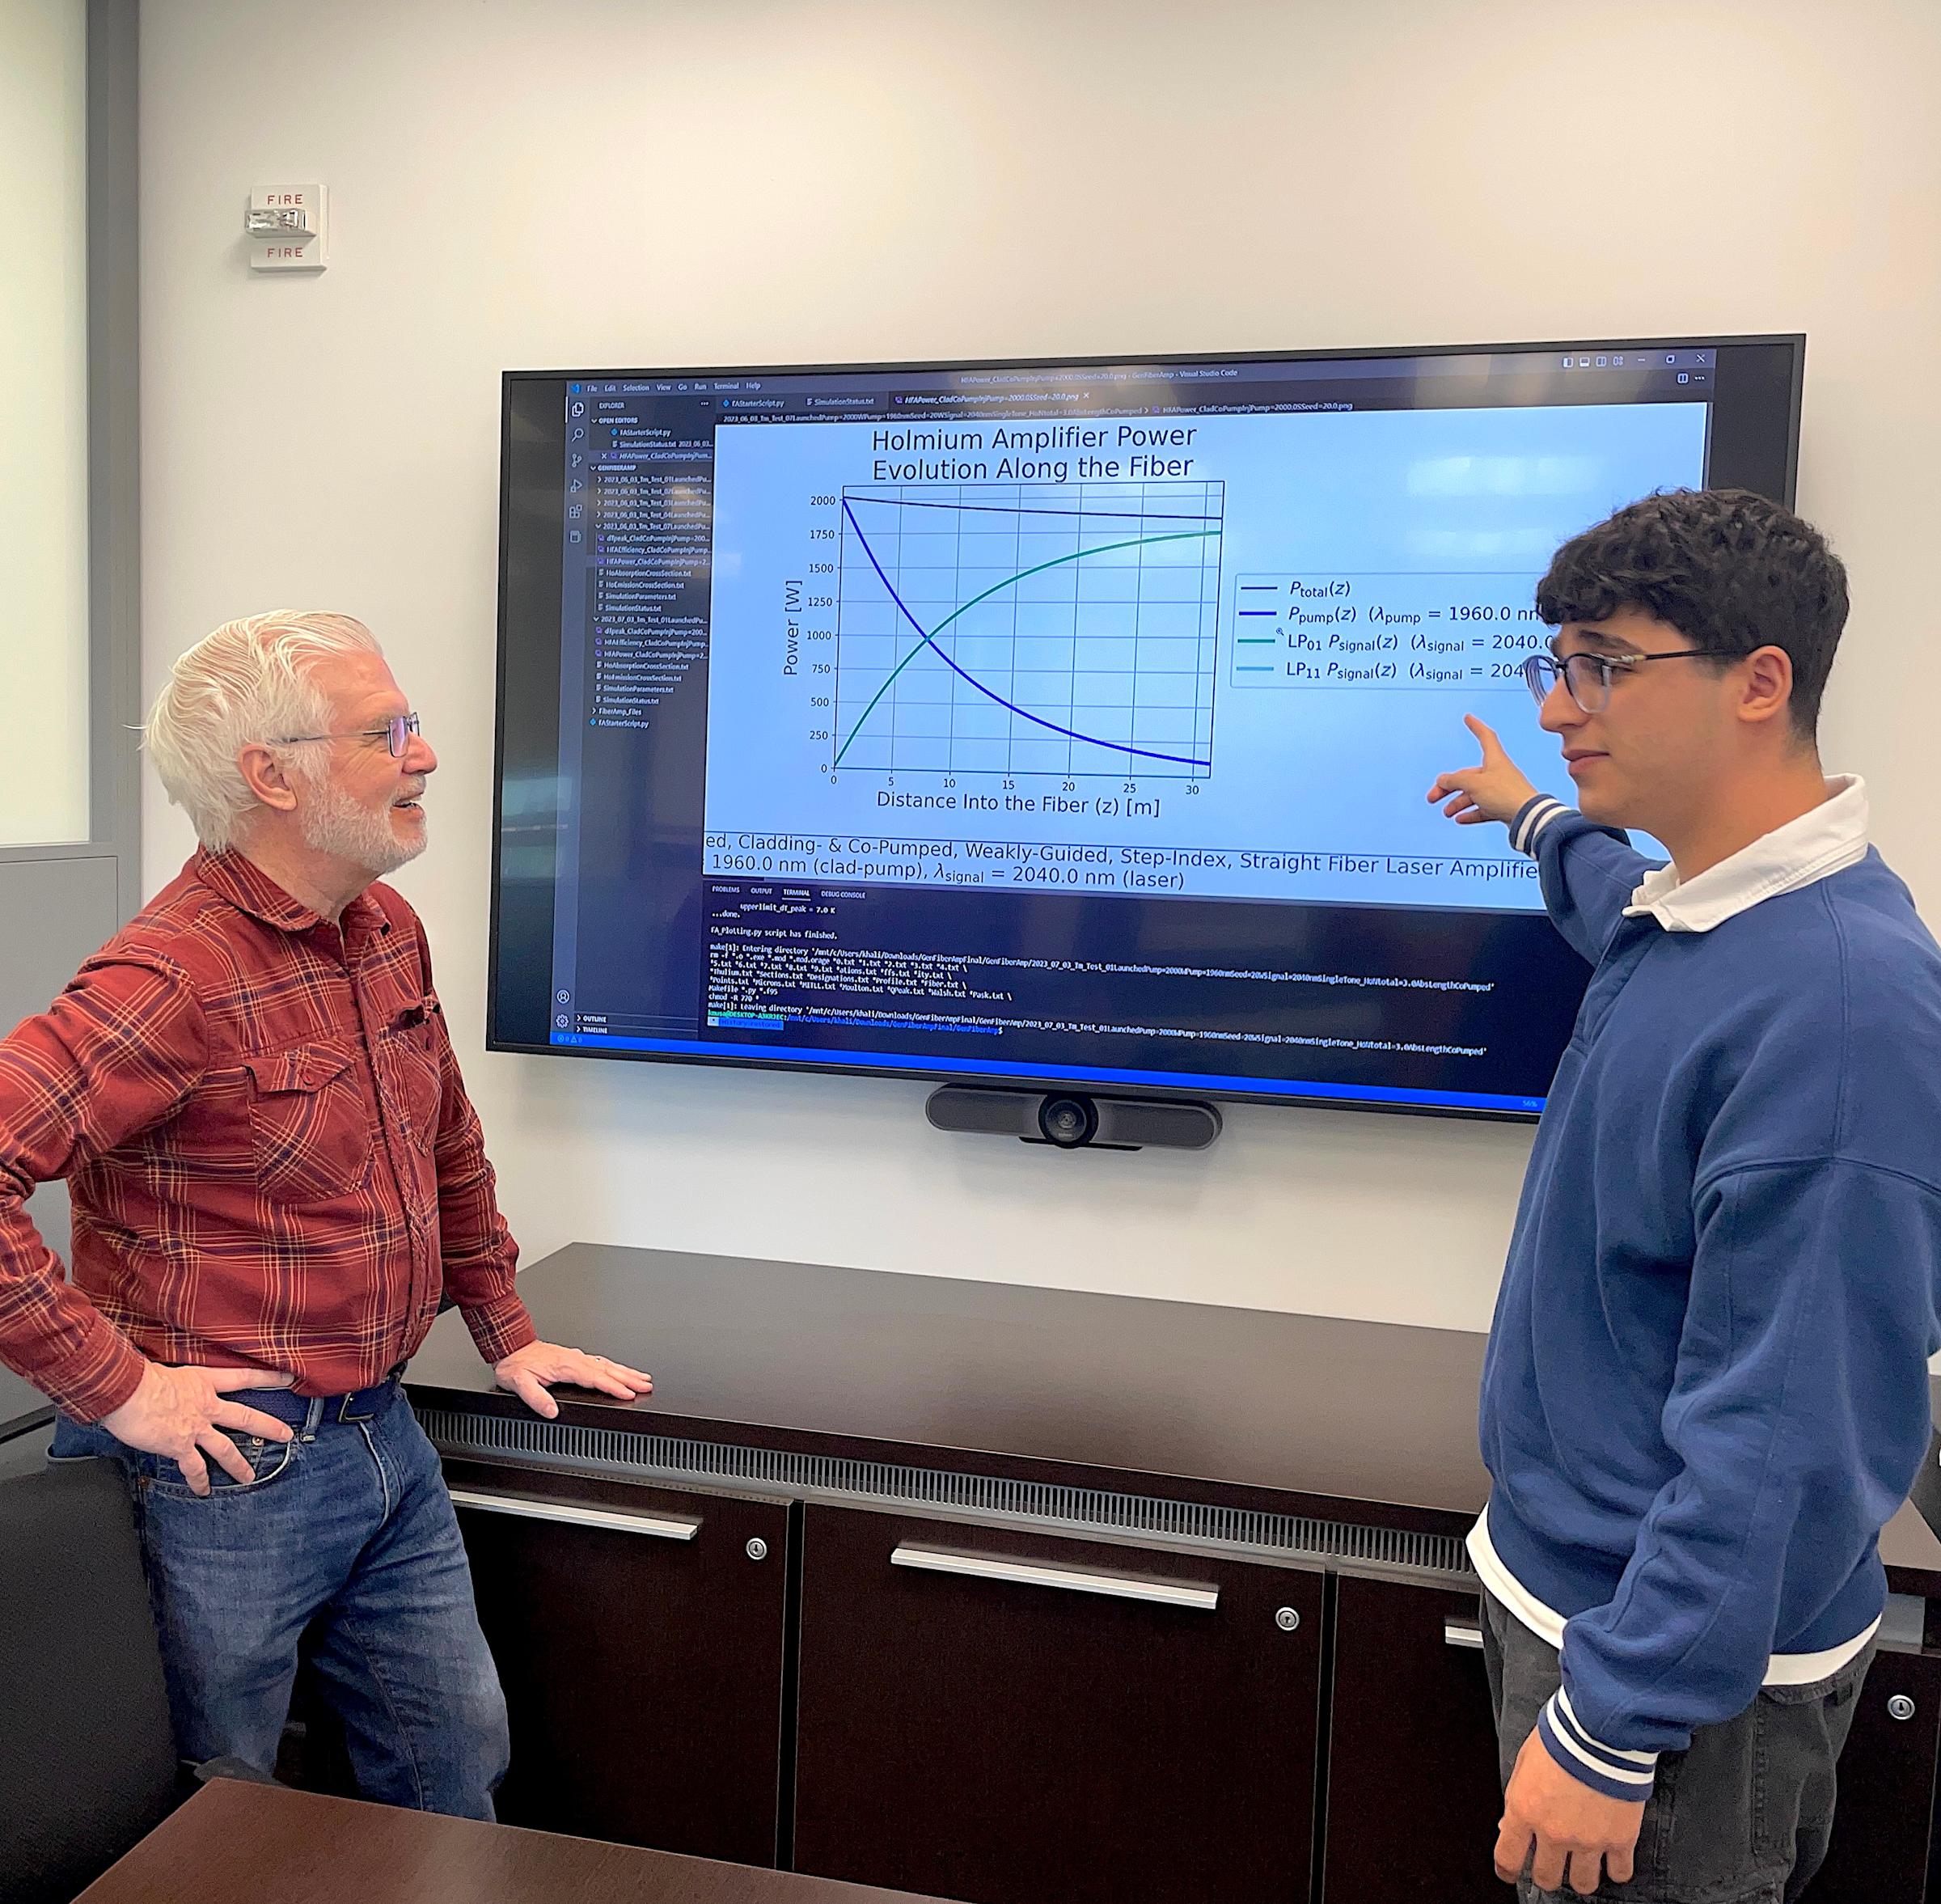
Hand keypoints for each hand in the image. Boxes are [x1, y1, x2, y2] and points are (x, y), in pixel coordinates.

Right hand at [99, 1361, 296, 1496]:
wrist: (127, 1390)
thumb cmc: (137, 1376)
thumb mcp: (163, 1369)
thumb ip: (171, 1380)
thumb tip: (159, 1382)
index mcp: (203, 1382)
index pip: (243, 1377)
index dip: (267, 1377)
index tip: (288, 1378)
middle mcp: (205, 1405)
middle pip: (245, 1417)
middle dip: (268, 1427)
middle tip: (286, 1435)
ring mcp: (196, 1427)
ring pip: (226, 1448)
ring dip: (238, 1465)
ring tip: (249, 1476)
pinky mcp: (180, 1446)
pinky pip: (195, 1468)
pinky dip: (199, 1481)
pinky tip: (203, 1490)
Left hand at [493, 1340, 652, 1418]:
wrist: (510, 1346)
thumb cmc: (515, 1365)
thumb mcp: (519, 1383)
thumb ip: (536, 1398)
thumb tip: (552, 1411)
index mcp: (565, 1366)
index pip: (596, 1378)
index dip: (614, 1387)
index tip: (629, 1393)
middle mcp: (574, 1359)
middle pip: (608, 1369)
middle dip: (629, 1378)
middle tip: (646, 1385)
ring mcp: (576, 1357)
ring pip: (607, 1364)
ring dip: (626, 1372)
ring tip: (642, 1378)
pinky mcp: (574, 1358)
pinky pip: (600, 1362)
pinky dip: (614, 1367)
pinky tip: (620, 1370)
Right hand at [1427, 715, 1540, 827]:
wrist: (1527, 816)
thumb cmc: (1506, 794)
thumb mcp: (1474, 784)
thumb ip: (1455, 780)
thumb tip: (1442, 780)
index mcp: (1495, 760)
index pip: (1485, 737)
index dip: (1476, 726)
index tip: (1469, 718)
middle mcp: (1498, 773)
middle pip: (1469, 776)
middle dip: (1450, 787)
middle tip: (1434, 796)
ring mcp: (1500, 791)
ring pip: (1474, 795)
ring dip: (1458, 803)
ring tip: (1447, 812)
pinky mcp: (1502, 806)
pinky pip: (1483, 809)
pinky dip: (1470, 813)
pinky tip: (1460, 818)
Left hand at [1495, 1724, 1644, 1893]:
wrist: (1600, 1729)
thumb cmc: (1560, 1737)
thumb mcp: (1524, 1762)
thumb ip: (1517, 1797)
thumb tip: (1508, 1823)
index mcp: (1525, 1811)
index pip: (1508, 1857)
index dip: (1507, 1870)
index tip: (1510, 1872)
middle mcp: (1554, 1832)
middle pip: (1547, 1878)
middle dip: (1547, 1874)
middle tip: (1551, 1865)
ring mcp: (1588, 1840)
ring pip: (1583, 1884)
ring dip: (1580, 1877)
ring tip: (1582, 1864)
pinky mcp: (1620, 1839)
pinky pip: (1619, 1873)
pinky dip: (1615, 1869)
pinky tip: (1612, 1859)